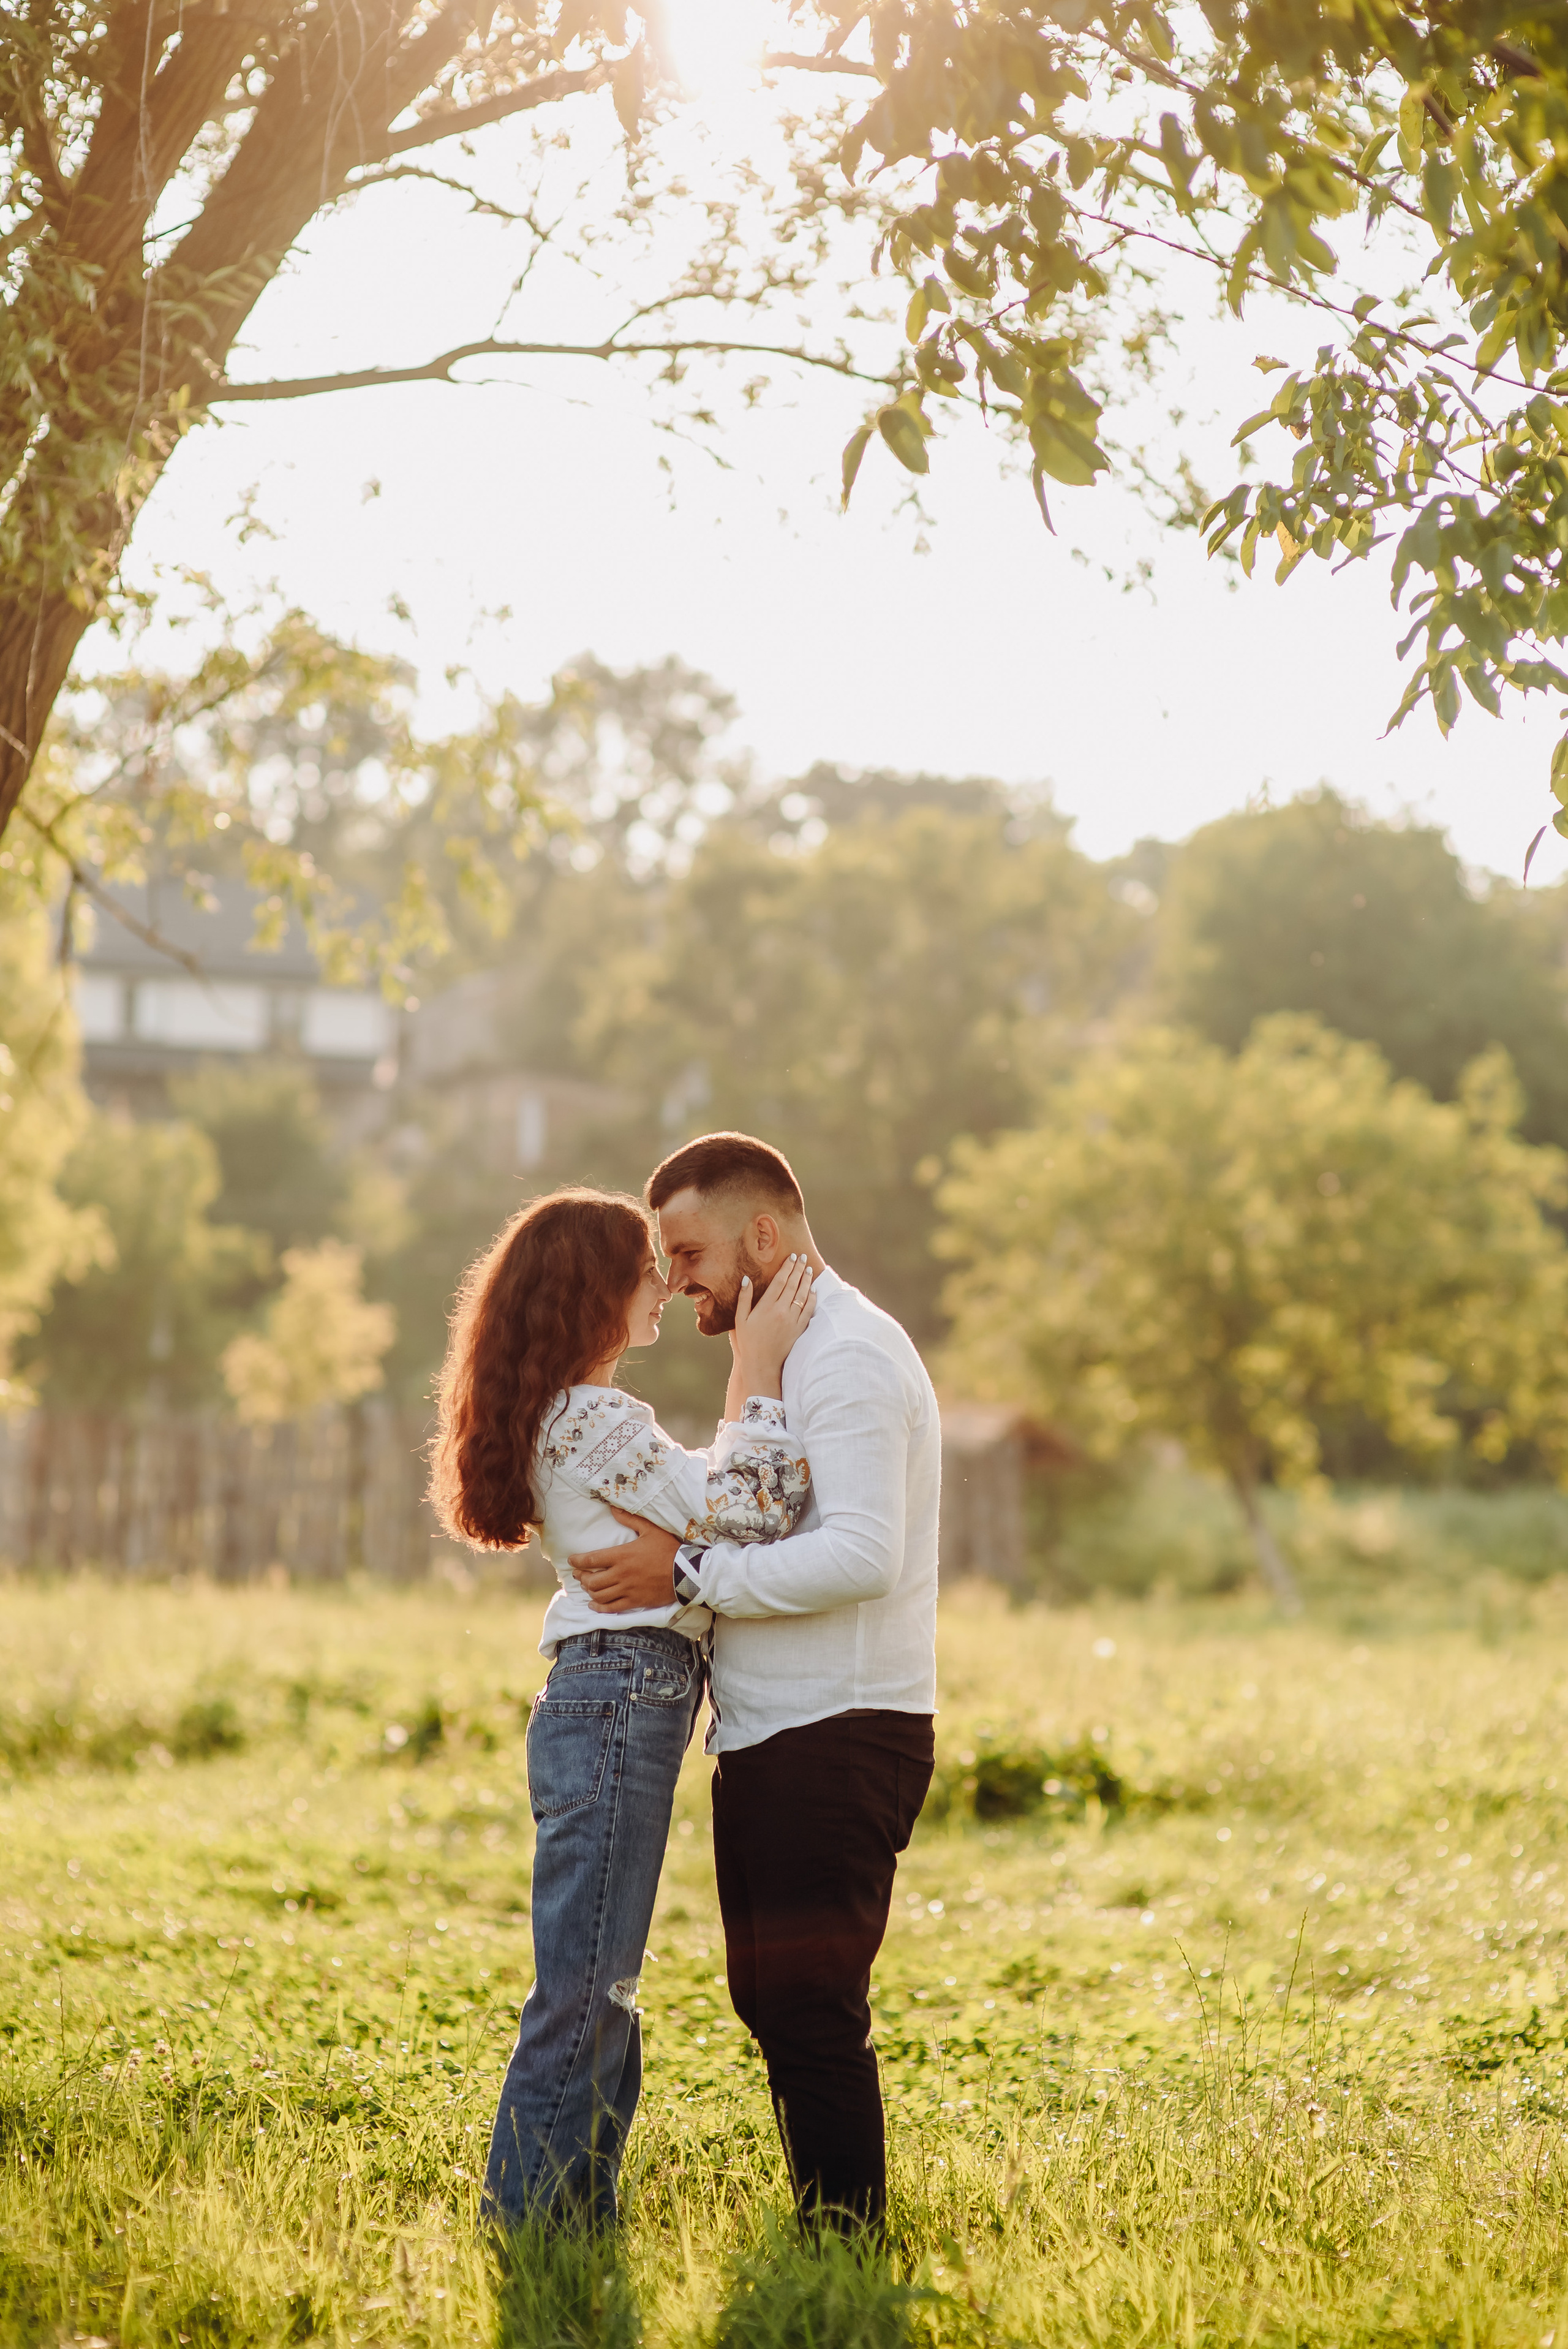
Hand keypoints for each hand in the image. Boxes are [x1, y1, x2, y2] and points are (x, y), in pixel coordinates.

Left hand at [570, 1509, 680, 1611]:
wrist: (686, 1573)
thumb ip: (630, 1519)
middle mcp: (621, 1574)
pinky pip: (611, 1608)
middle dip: (581, 1577)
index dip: (578, 1561)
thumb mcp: (651, 1530)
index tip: (571, 1561)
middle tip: (579, 1574)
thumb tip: (613, 1508)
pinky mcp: (635, 1601)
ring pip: (599, 1595)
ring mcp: (627, 1590)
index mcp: (622, 1556)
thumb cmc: (668, 1549)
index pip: (591, 1559)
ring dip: (589, 1591)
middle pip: (592, 1580)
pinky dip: (599, 1607)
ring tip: (587, 1586)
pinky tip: (593, 1605)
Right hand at [731, 1254, 815, 1398]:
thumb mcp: (740, 1320)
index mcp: (766, 1306)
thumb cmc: (748, 1342)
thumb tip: (746, 1279)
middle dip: (799, 1269)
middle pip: (793, 1284)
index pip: (780, 1281)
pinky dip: (812, 1298)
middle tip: (804, 1257)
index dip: (787, 1267)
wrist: (762, 1365)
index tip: (792, 1257)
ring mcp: (792, 1320)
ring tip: (809, 1269)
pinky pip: (808, 1310)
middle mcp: (781, 1310)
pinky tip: (813, 1290)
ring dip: (807, 1280)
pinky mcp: (799, 1329)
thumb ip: (744, 1298)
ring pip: (803, 1295)